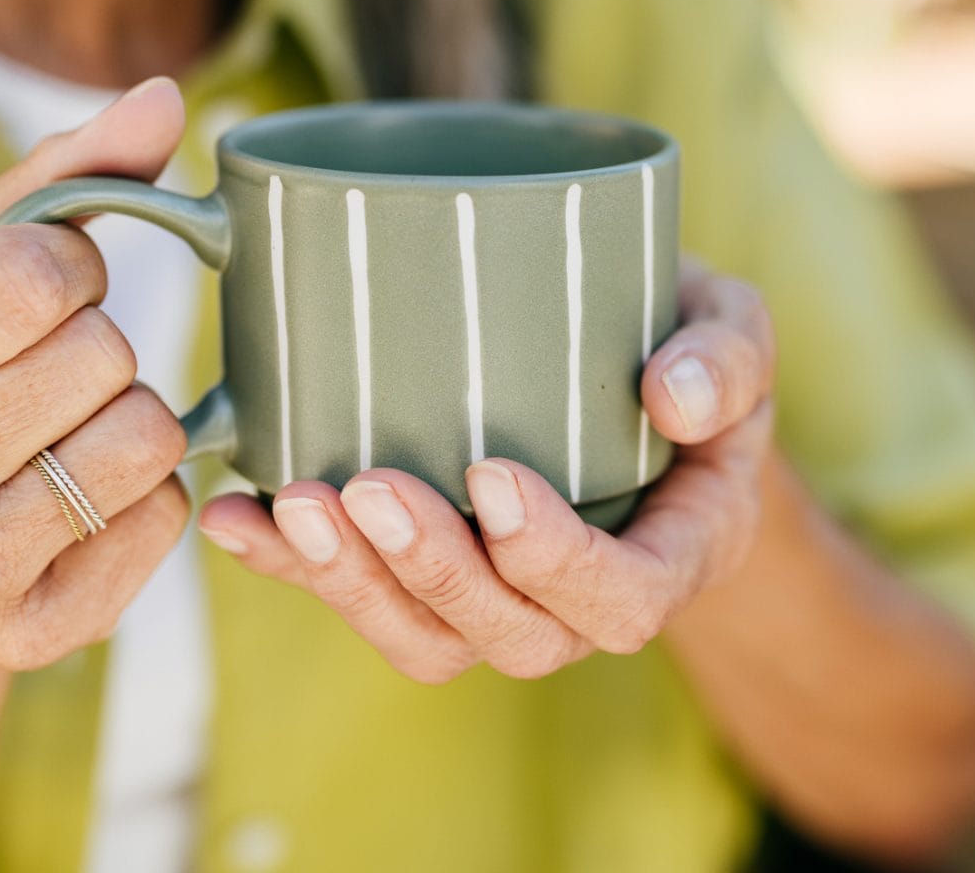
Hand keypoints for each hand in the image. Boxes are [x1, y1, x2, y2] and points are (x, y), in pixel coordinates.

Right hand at [0, 78, 191, 669]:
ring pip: (147, 440)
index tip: (45, 291)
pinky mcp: (26, 631)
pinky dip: (151, 499)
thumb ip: (73, 168)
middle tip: (53, 373)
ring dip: (137, 420)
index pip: (36, 274)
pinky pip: (167, 521)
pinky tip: (86, 500)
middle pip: (101, 358)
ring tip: (70, 432)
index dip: (73, 267)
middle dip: (104, 346)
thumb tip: (164, 97)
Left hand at [199, 261, 775, 681]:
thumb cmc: (693, 355)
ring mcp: (505, 599)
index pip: (621, 599)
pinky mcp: (435, 576)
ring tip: (293, 505)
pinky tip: (237, 512)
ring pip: (428, 640)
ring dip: (353, 585)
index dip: (553, 560)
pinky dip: (294, 565)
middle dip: (430, 571)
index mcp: (674, 553)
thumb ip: (726, 360)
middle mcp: (584, 602)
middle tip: (366, 486)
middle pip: (510, 635)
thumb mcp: (738, 334)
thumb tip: (670, 396)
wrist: (649, 381)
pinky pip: (366, 600)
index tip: (492, 475)